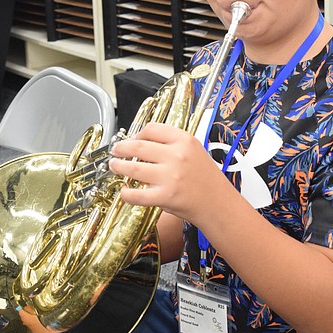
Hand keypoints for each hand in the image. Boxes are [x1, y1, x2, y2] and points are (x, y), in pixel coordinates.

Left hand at [107, 122, 232, 222]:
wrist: (218, 203)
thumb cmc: (206, 179)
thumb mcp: (195, 151)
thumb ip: (172, 144)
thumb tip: (142, 142)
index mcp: (184, 141)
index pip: (152, 129)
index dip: (138, 134)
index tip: (133, 139)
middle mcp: (177, 156)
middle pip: (138, 147)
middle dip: (121, 148)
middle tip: (115, 150)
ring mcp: (170, 177)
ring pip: (133, 168)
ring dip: (118, 167)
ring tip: (114, 166)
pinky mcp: (165, 196)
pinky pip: (137, 194)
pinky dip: (126, 193)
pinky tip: (124, 191)